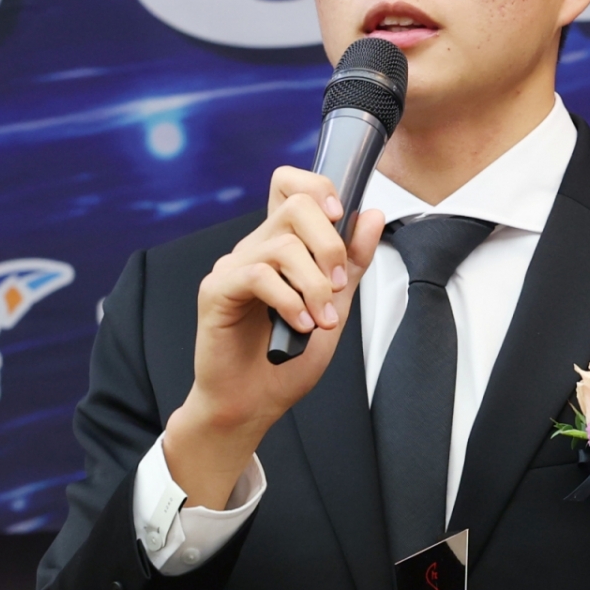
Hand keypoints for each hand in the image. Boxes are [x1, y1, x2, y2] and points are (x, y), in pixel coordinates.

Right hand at [162, 166, 385, 508]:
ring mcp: (233, 267)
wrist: (252, 404)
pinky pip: (258, 275)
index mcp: (281, 246)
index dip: (318, 187)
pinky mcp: (216, 291)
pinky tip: (298, 325)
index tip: (340, 217)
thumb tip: (373, 215)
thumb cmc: (287, 361)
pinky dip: (288, 300)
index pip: (290, 185)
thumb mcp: (335, 307)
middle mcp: (255, 248)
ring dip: (314, 285)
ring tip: (320, 320)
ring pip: (282, 244)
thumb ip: (353, 262)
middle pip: (295, 206)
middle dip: (330, 246)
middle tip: (337, 288)